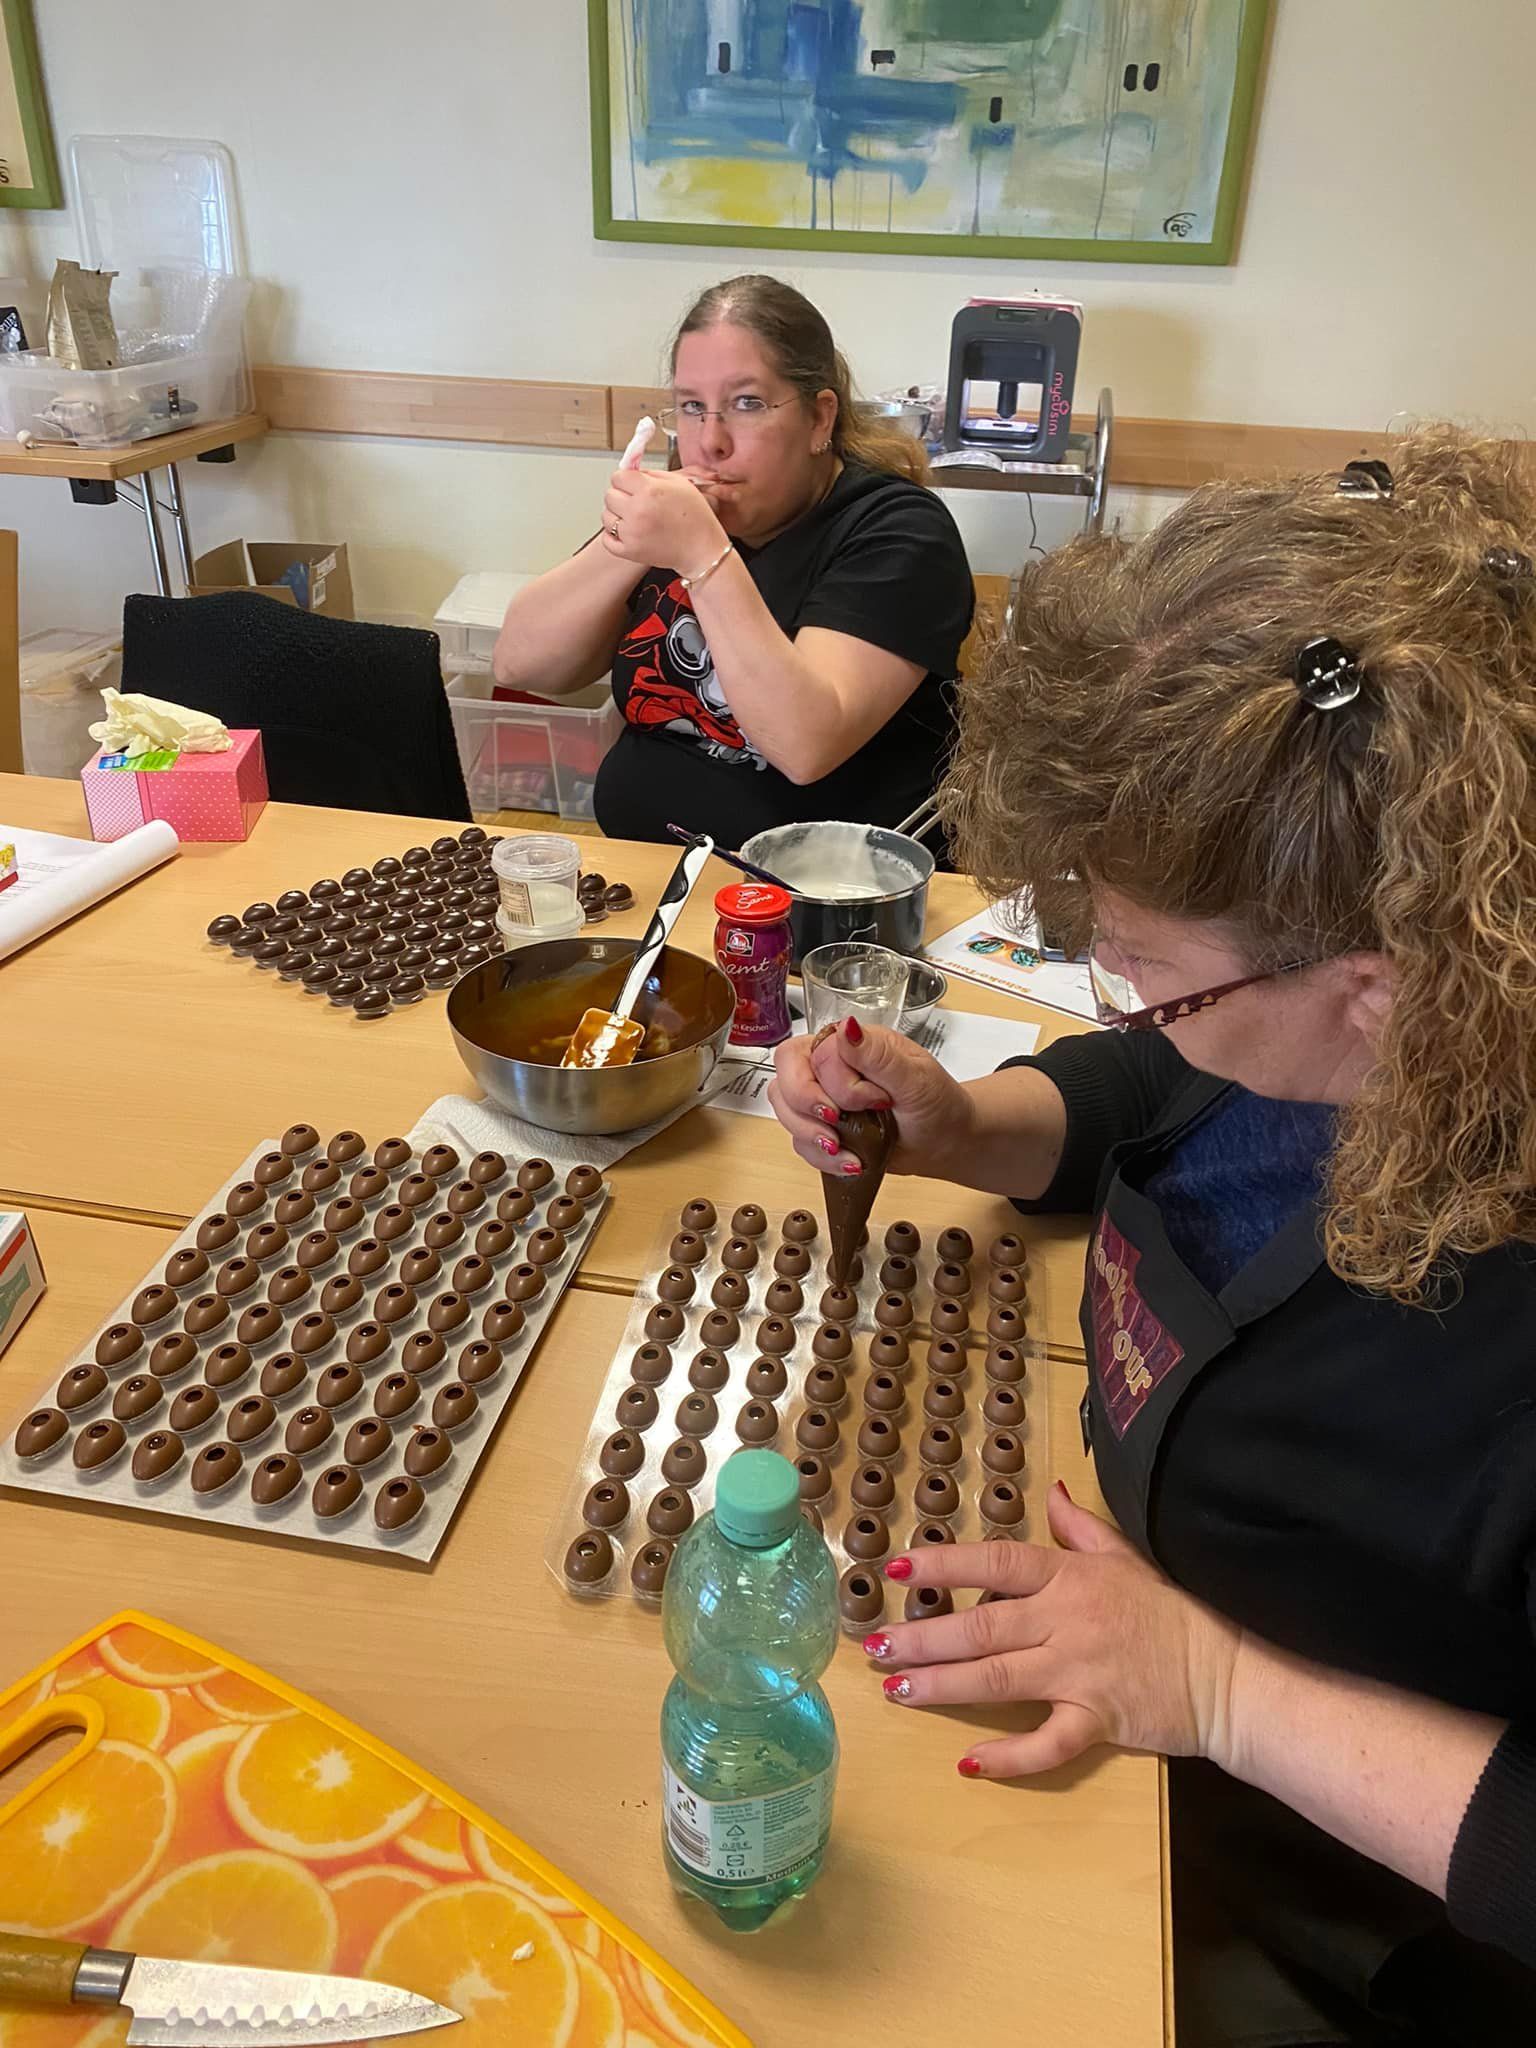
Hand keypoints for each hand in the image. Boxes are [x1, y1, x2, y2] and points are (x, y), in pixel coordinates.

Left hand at [601, 468, 729, 574]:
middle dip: (621, 496)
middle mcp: (637, 510)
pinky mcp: (629, 551)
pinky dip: (614, 536)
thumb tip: (632, 471)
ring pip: (606, 516)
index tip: (632, 485)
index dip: (626, 480)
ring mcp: (631, 532)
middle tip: (635, 502)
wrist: (702, 550)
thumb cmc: (696, 517)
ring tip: (635, 519)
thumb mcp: (679, 483)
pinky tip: (629, 532)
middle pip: (609, 495)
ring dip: (617, 515)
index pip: (618, 477)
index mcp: (649, 490)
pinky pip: (606, 539)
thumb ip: (652, 474)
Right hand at [767, 1015, 973, 1178]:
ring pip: (785, 1111)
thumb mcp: (915, 1077)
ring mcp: (823, 1099)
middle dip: (805, 1108)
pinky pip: (799, 1143)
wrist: (946, 1141)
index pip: (811, 1053)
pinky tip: (851, 1162)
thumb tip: (846, 1029)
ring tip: (848, 1151)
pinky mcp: (823, 1129)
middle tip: (838, 1124)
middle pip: (784, 1078)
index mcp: (851, 1044)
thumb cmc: (937, 1103)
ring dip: (811, 1137)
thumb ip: (877, 1054)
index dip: (834, 1083)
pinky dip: (822, 1158)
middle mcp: (830, 1068)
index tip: (874, 1101)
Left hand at [864, 1483, 1240, 1776]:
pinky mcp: (1097, 1723)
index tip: (897, 1568)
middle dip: (923, 1637)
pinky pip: (1047, 1744)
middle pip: (982, 1629)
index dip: (945, 1565)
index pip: (996, 1564)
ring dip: (943, 1686)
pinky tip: (969, 1762)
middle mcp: (1067, 1622)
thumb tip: (1051, 1489)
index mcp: (1070, 1578)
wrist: (1227, 1673)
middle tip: (874, 1646)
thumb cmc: (1172, 1612)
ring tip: (896, 1690)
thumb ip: (1081, 1527)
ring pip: (999, 1680)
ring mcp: (1080, 1675)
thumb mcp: (1126, 1557)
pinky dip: (1009, 1756)